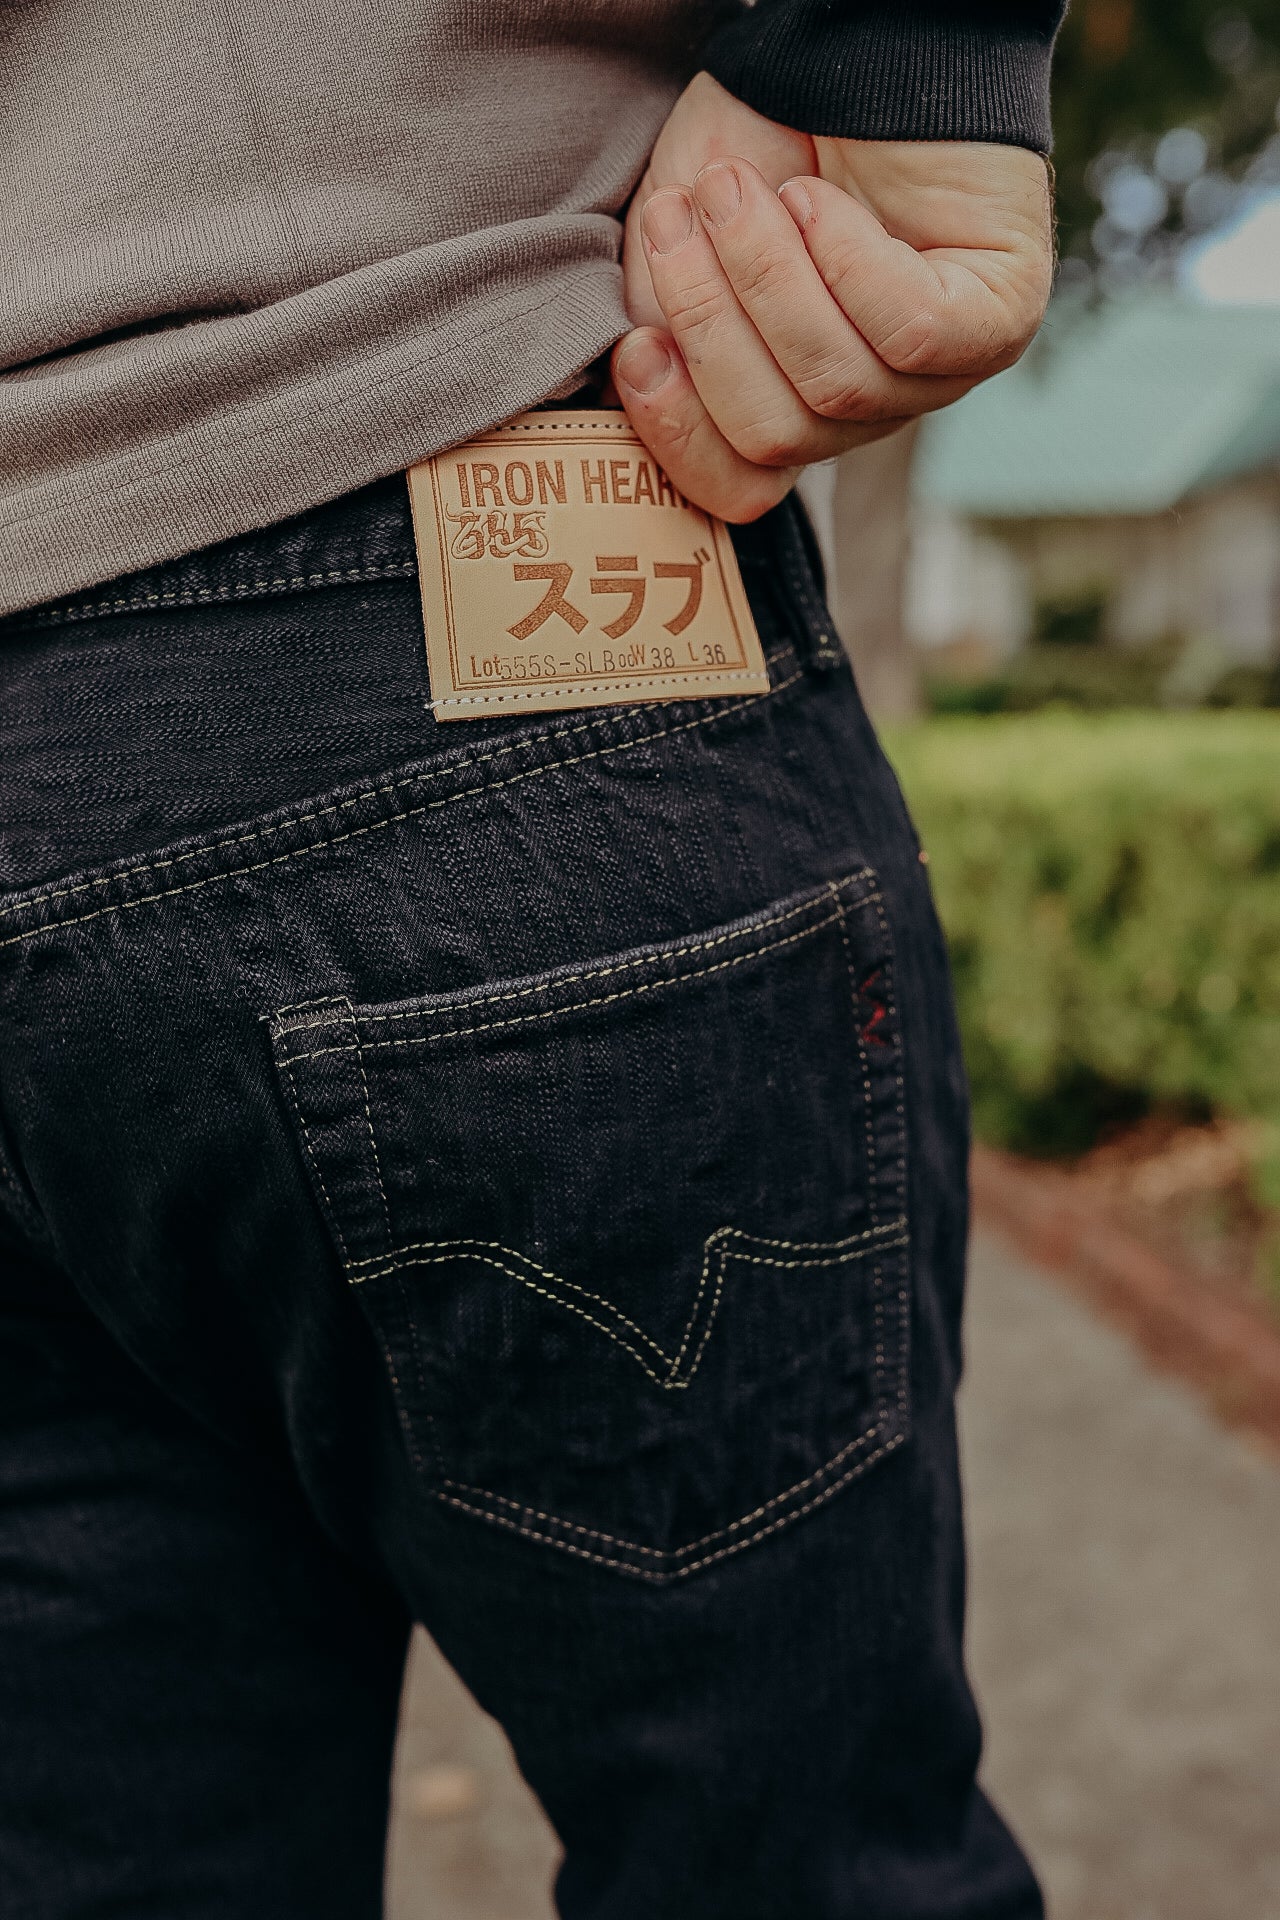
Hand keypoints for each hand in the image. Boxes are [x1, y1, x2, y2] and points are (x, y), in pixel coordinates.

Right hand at [611, 72, 1053, 520]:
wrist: (847, 45)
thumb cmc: (758, 148)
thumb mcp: (674, 253)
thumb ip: (660, 343)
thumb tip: (646, 399)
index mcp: (792, 408)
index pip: (743, 488)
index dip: (680, 436)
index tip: (638, 347)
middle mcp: (867, 410)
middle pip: (779, 435)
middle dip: (712, 325)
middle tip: (683, 216)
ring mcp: (939, 375)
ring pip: (837, 384)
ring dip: (769, 277)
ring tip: (738, 191)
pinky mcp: (998, 320)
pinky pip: (909, 335)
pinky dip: (847, 263)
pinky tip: (816, 200)